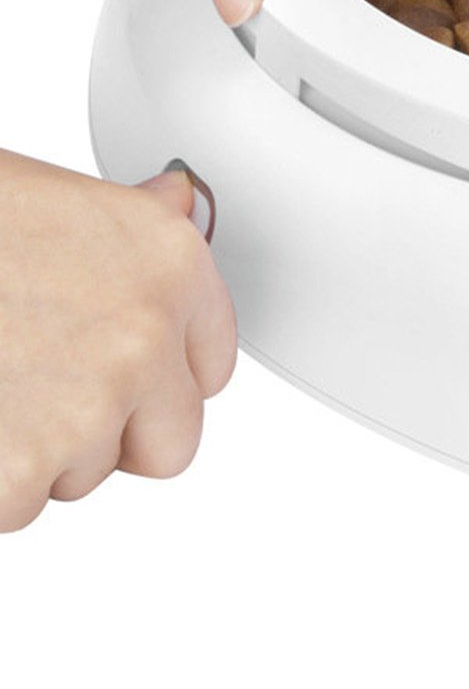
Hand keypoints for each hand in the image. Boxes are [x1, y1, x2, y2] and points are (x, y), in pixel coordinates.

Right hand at [0, 152, 236, 531]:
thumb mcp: (65, 197)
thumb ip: (134, 221)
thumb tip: (178, 199)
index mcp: (171, 265)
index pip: (212, 365)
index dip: (159, 377)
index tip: (122, 373)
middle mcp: (146, 336)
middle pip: (171, 443)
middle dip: (115, 436)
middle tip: (45, 395)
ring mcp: (90, 408)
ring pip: (83, 475)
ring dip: (36, 452)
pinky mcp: (21, 472)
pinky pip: (18, 507)